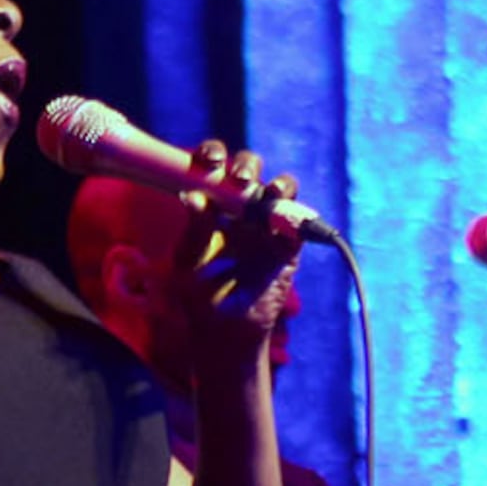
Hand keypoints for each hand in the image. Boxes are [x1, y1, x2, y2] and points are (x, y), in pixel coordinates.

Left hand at [165, 140, 311, 385]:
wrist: (224, 331)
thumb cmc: (198, 294)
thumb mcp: (188, 261)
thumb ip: (194, 229)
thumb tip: (192, 196)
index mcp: (212, 204)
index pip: (215, 167)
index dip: (213, 154)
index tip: (209, 160)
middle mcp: (240, 207)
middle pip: (250, 169)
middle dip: (247, 165)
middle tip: (239, 179)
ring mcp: (267, 224)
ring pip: (281, 188)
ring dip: (279, 185)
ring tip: (270, 197)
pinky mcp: (288, 246)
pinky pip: (298, 224)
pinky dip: (293, 219)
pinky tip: (280, 224)